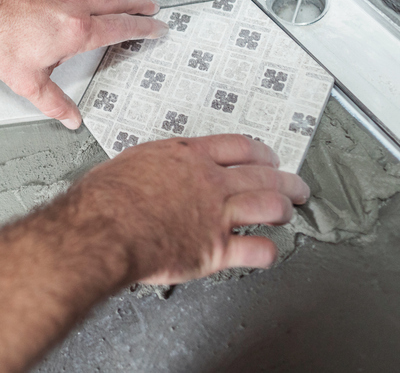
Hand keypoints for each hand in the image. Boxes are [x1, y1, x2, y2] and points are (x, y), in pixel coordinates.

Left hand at [0, 0, 166, 128]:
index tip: (157, 28)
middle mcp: (76, 6)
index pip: (121, 28)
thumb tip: (71, 119)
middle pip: (119, 0)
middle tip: (153, 8)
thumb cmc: (0, 42)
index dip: (144, 29)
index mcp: (77, 32)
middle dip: (141, 4)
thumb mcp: (28, 82)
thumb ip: (54, 102)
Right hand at [67, 134, 310, 285]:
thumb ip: (155, 165)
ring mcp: (217, 215)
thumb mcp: (133, 162)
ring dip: (285, 209)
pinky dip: (268, 252)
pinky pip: (257, 250)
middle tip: (295, 185)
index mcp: (189, 156)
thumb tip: (150, 171)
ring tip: (288, 213)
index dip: (261, 152)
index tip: (268, 157)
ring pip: (271, 206)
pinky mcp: (216, 250)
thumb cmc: (107, 198)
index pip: (239, 146)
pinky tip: (268, 251)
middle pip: (264, 174)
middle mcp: (210, 182)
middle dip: (286, 180)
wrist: (104, 228)